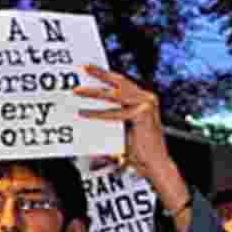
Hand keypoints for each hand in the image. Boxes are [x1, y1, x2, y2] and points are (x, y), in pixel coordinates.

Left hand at [73, 65, 172, 183]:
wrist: (154, 163)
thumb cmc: (137, 147)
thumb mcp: (122, 124)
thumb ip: (112, 112)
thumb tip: (86, 105)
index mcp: (143, 97)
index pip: (122, 82)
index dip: (105, 74)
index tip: (89, 68)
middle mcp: (147, 97)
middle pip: (120, 81)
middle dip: (100, 73)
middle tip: (83, 68)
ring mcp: (146, 104)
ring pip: (115, 95)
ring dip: (94, 92)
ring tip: (77, 91)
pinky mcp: (142, 115)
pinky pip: (115, 113)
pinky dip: (97, 113)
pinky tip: (83, 113)